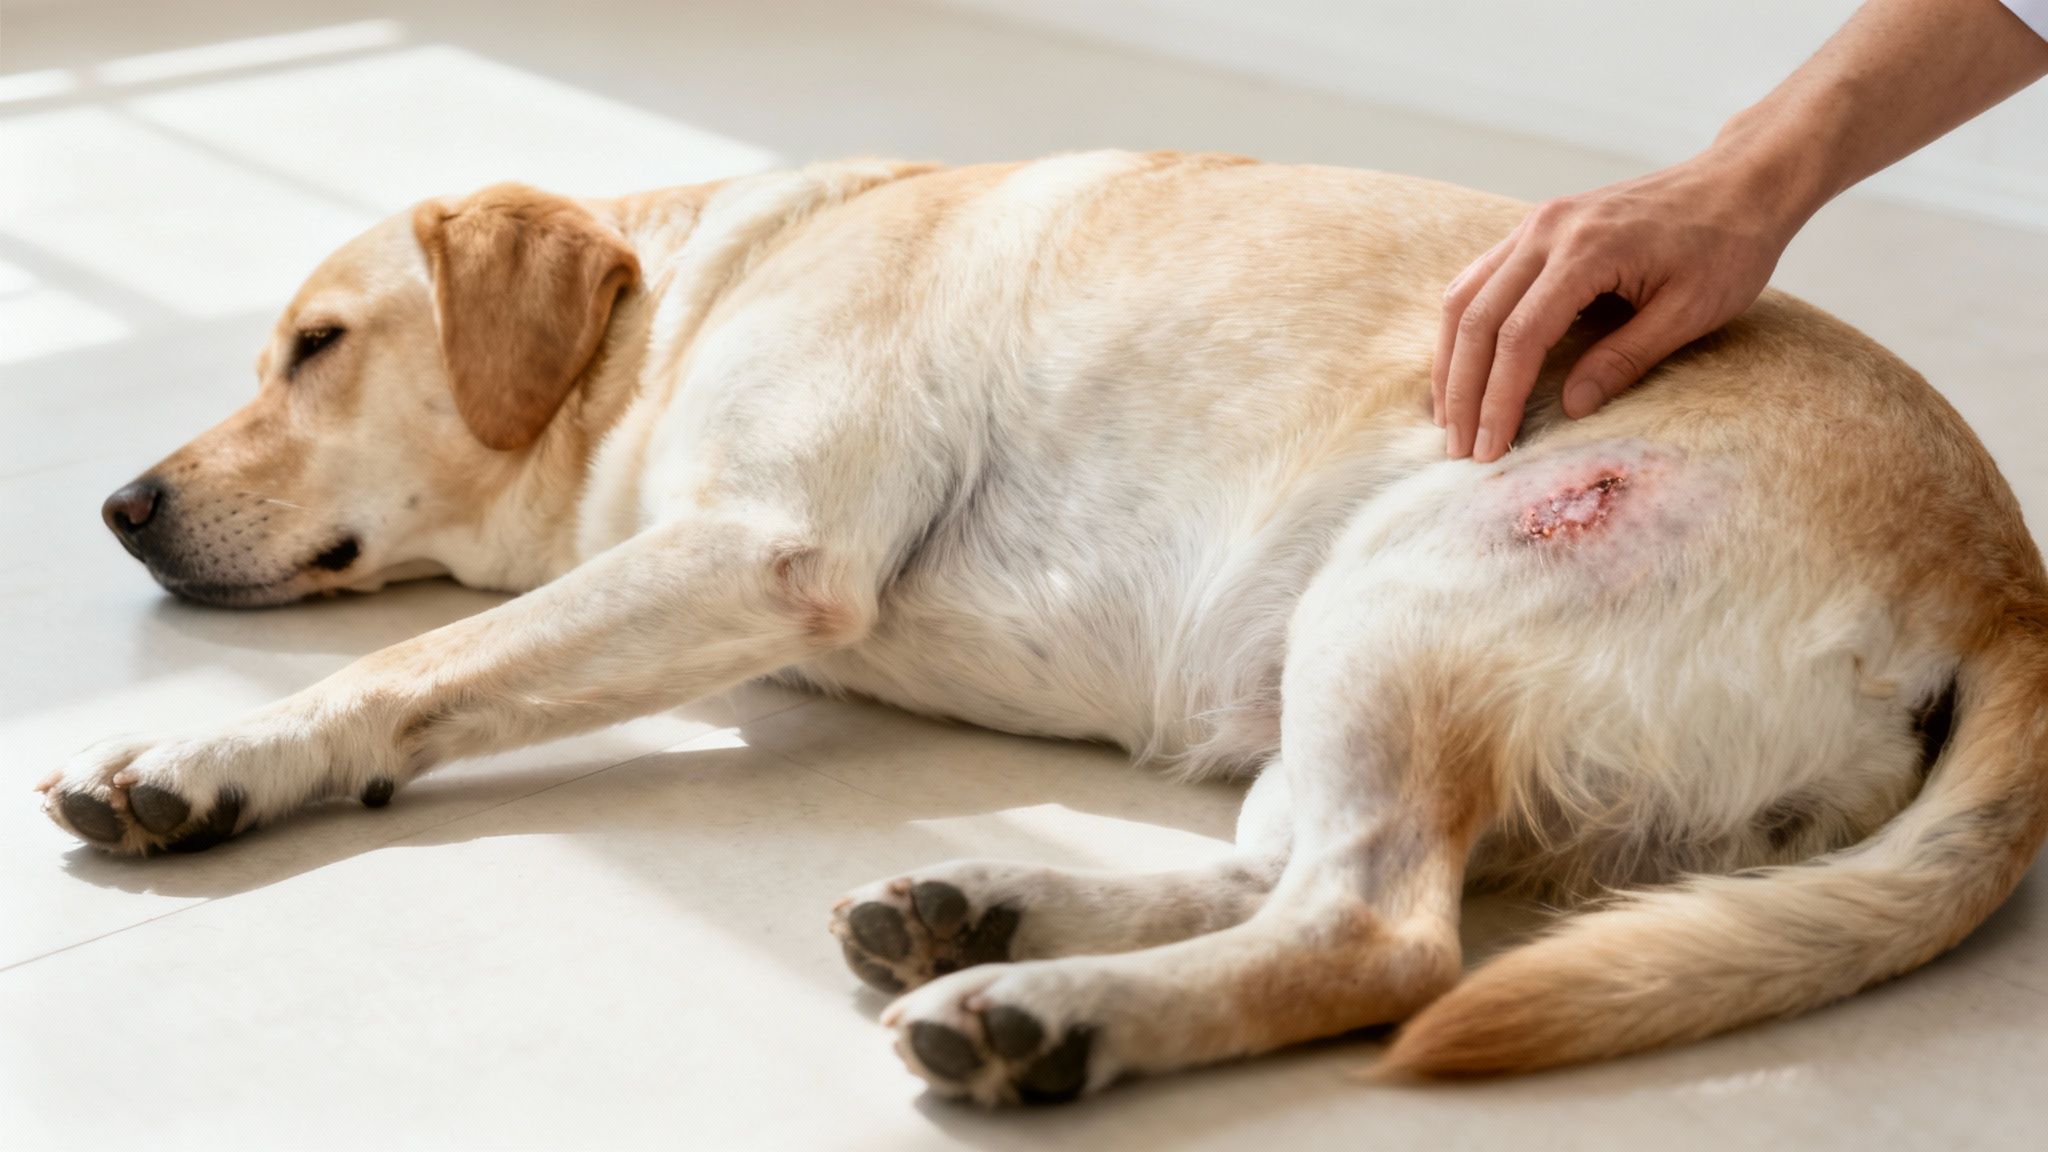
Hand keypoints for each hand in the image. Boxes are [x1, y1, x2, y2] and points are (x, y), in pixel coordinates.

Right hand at [1433, 154, 1798, 460]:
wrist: (1739, 182)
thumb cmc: (1728, 246)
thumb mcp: (1690, 312)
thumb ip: (1626, 359)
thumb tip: (1570, 408)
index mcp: (1587, 251)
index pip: (1519, 337)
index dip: (1499, 399)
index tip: (1491, 449)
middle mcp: (1547, 230)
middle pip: (1476, 318)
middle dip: (1462, 391)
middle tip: (1459, 448)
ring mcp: (1536, 224)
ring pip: (1464, 296)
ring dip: (1450, 361)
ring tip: (1448, 417)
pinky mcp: (1537, 228)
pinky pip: (1479, 280)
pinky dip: (1463, 328)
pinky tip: (1462, 365)